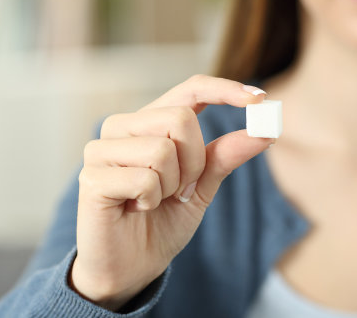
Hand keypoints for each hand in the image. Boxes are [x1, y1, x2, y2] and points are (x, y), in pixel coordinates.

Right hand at [70, 75, 273, 309]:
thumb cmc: (163, 221)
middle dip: (194, 161)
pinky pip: (144, 179)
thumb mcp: (203, 185)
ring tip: (153, 200)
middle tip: (180, 189)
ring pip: (163, 149)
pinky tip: (135, 209)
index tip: (260, 98)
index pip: (191, 88)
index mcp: (152, 121)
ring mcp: (101, 148)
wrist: (132, 268)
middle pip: (181, 119)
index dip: (225, 89)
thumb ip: (226, 155)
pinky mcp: (91, 177)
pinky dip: (150, 200)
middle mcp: (123, 126)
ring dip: (171, 184)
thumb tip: (266, 130)